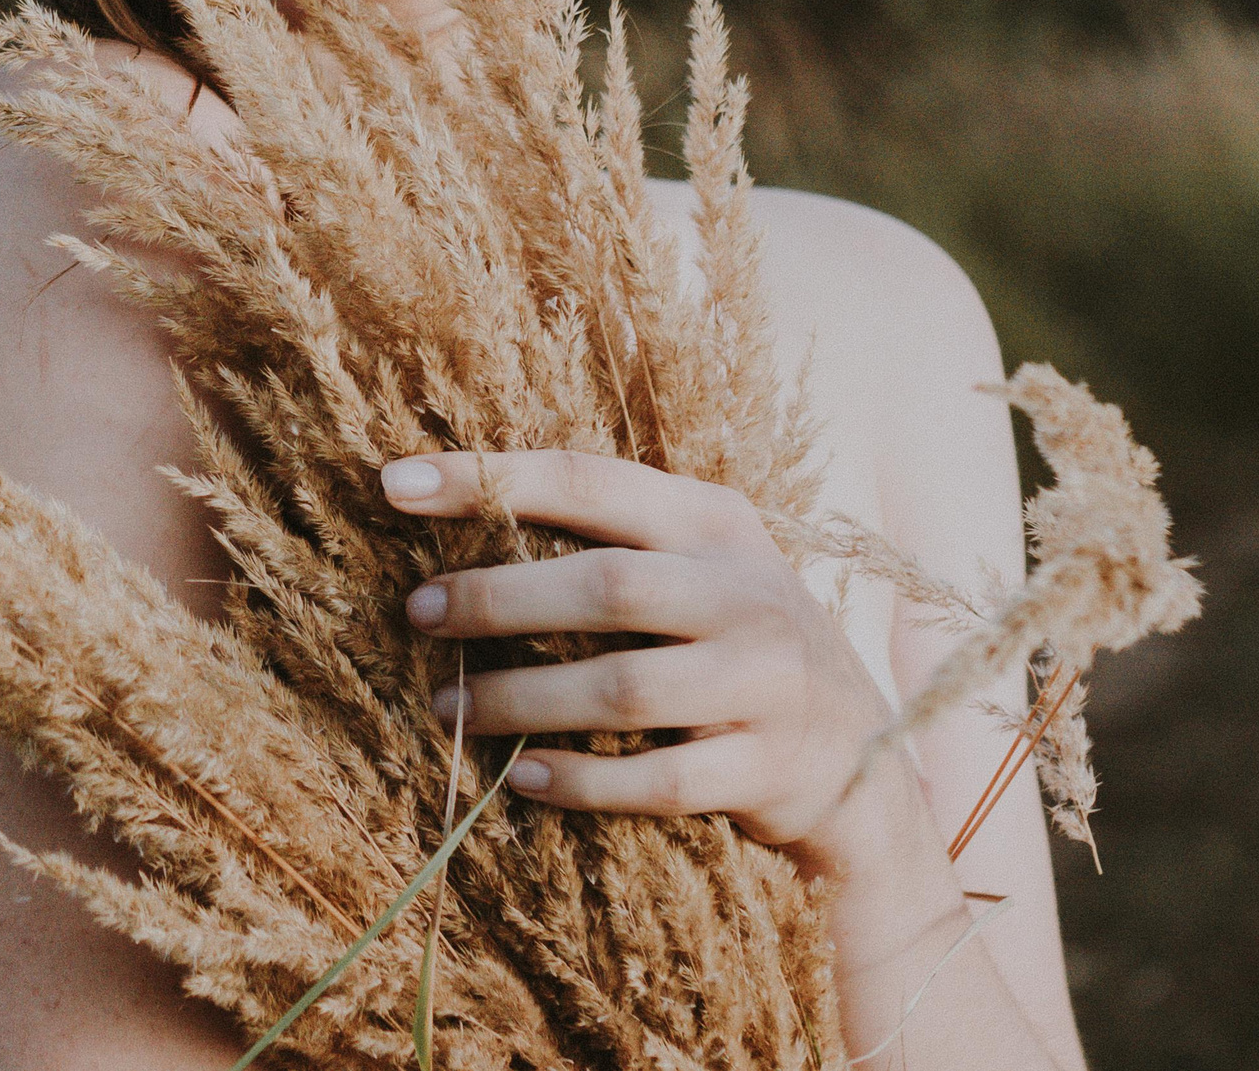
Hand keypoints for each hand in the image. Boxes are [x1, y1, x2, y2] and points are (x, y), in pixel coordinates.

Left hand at [380, 448, 921, 880]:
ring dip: (521, 698)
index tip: (395, 485)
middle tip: (419, 612)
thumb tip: (452, 520)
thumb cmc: (734, 641)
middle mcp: (746, 593)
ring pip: (624, 688)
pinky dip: (580, 780)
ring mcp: (765, 683)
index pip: (587, 481)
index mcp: (713, 522)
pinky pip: (658, 780)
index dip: (490, 478)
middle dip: (498, 599)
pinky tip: (519, 776)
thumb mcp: (697, 566)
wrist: (863, 757)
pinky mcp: (769, 770)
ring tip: (448, 704)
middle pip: (605, 586)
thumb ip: (609, 539)